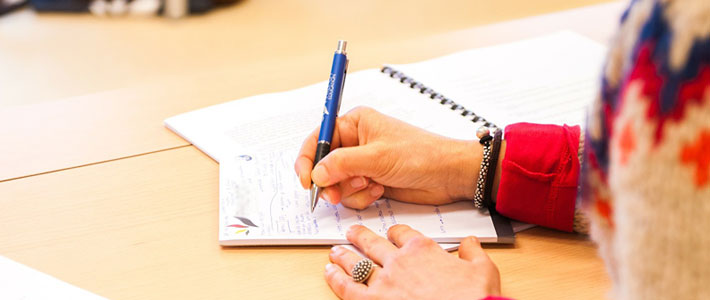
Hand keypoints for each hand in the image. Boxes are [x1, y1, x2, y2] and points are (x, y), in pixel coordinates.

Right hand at [295, 106, 481, 208]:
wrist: (448, 175)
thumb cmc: (420, 155)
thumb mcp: (377, 157)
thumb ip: (342, 164)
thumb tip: (316, 173)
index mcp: (355, 124)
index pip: (318, 138)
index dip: (307, 159)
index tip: (307, 180)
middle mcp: (355, 142)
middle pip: (323, 165)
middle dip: (330, 182)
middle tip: (335, 195)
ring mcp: (362, 163)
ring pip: (336, 183)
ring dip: (349, 191)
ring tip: (370, 186)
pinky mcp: (370, 181)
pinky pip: (351, 194)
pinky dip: (361, 197)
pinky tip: (379, 191)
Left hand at [325, 224, 500, 299]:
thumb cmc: (476, 298)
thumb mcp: (483, 269)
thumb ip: (474, 252)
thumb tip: (471, 242)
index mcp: (423, 249)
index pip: (402, 233)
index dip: (395, 232)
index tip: (392, 233)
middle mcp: (399, 261)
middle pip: (373, 243)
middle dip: (360, 237)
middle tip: (352, 233)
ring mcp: (384, 282)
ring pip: (357, 263)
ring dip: (343, 256)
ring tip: (335, 251)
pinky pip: (348, 288)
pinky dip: (336, 279)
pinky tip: (328, 272)